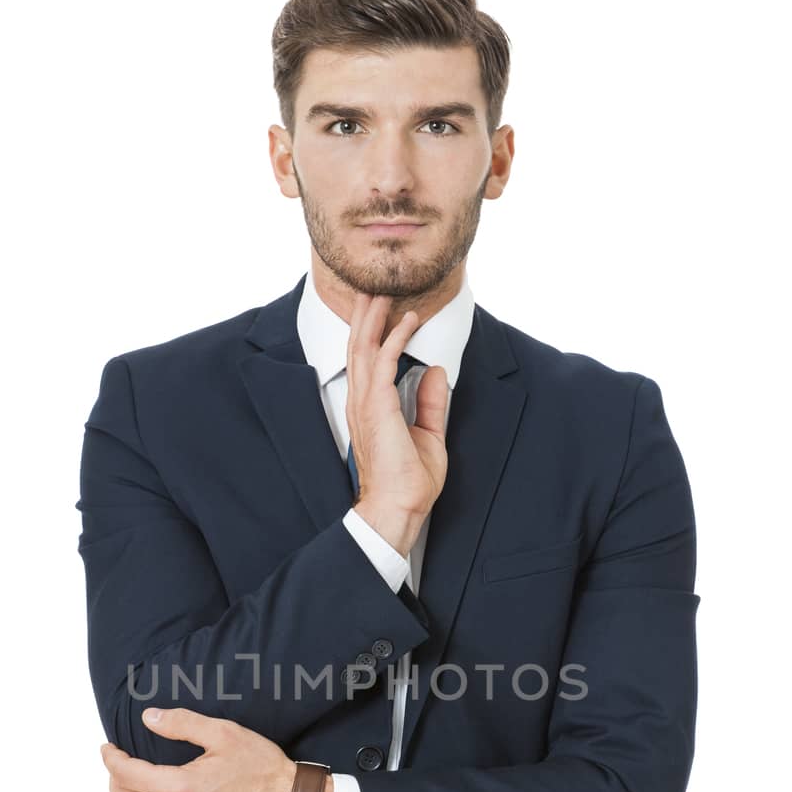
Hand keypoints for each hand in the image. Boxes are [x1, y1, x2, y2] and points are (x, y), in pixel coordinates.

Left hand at [99, 708, 301, 791]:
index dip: (110, 758)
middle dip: (114, 781)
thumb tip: (149, 718)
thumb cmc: (262, 769)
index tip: (108, 748)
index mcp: (179, 788)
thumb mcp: (224, 734)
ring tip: (139, 786)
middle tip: (120, 765)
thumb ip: (182, 723)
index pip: (125, 774)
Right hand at [346, 292, 449, 545]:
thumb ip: (428, 402)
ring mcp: (365, 402)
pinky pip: (383, 360)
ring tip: (383, 289)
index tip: (384, 309)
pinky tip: (408, 320)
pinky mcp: (377, 405)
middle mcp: (361, 401)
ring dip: (374, 316)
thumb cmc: (408, 482)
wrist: (399, 506)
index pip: (366, 361)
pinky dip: (395, 337)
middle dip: (366, 314)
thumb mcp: (427, 435)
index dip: (372, 332)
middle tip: (374, 286)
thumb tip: (433, 372)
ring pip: (365, 347)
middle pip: (359, 346)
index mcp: (369, 409)